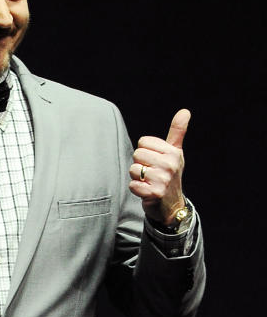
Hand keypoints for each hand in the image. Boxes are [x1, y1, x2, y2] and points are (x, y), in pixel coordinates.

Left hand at [129, 108, 189, 224]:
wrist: (172, 205)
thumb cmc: (170, 175)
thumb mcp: (175, 152)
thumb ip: (177, 132)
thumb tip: (184, 111)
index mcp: (173, 152)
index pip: (143, 142)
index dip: (145, 151)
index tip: (155, 161)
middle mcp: (170, 164)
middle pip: (137, 154)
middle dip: (140, 164)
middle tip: (151, 173)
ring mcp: (162, 179)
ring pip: (133, 169)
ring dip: (137, 177)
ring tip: (149, 182)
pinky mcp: (154, 193)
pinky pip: (132, 185)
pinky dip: (136, 189)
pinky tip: (146, 192)